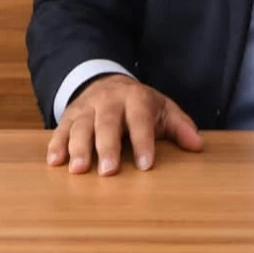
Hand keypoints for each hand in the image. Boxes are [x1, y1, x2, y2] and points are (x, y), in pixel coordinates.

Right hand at [46, 74, 203, 175]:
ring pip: (81, 126)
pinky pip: (61, 129)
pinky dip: (56, 144)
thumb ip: (180, 126)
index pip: (141, 120)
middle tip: (109, 171)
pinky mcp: (69, 115)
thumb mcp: (162, 109)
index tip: (146, 165)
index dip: (144, 142)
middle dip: (107, 147)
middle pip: (107, 123)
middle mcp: (109, 101)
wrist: (106, 81)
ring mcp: (87, 108)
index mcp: (136, 98)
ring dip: (78, 148)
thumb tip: (198, 145)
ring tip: (78, 170)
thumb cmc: (140, 104)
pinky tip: (55, 161)